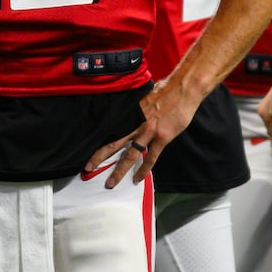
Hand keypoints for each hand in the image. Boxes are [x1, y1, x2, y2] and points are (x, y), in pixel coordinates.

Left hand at [83, 77, 199, 187]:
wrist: (183, 89)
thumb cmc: (165, 90)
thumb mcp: (143, 97)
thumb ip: (135, 110)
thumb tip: (128, 115)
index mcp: (130, 114)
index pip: (110, 130)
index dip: (98, 140)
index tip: (88, 148)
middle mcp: (136, 124)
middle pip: (114, 144)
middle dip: (99, 157)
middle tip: (87, 169)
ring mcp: (148, 131)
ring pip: (129, 155)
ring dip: (118, 170)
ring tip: (110, 183)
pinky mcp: (162, 137)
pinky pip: (150, 157)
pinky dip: (143, 169)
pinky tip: (137, 179)